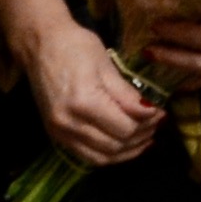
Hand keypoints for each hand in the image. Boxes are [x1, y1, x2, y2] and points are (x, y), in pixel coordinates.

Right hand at [9, 14, 165, 167]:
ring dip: (127, 151)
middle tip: (156, 124)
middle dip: (141, 137)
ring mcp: (60, 132)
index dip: (148, 123)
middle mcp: (69, 123)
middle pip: (116, 145)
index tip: (161, 112)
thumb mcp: (106, 65)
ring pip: (102, 157)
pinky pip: (87, 156)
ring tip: (145, 138)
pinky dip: (108, 155)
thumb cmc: (74, 46)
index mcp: (84, 102)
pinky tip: (123, 146)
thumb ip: (127, 95)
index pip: (125, 128)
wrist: (39, 44)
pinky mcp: (56, 135)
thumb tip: (151, 112)